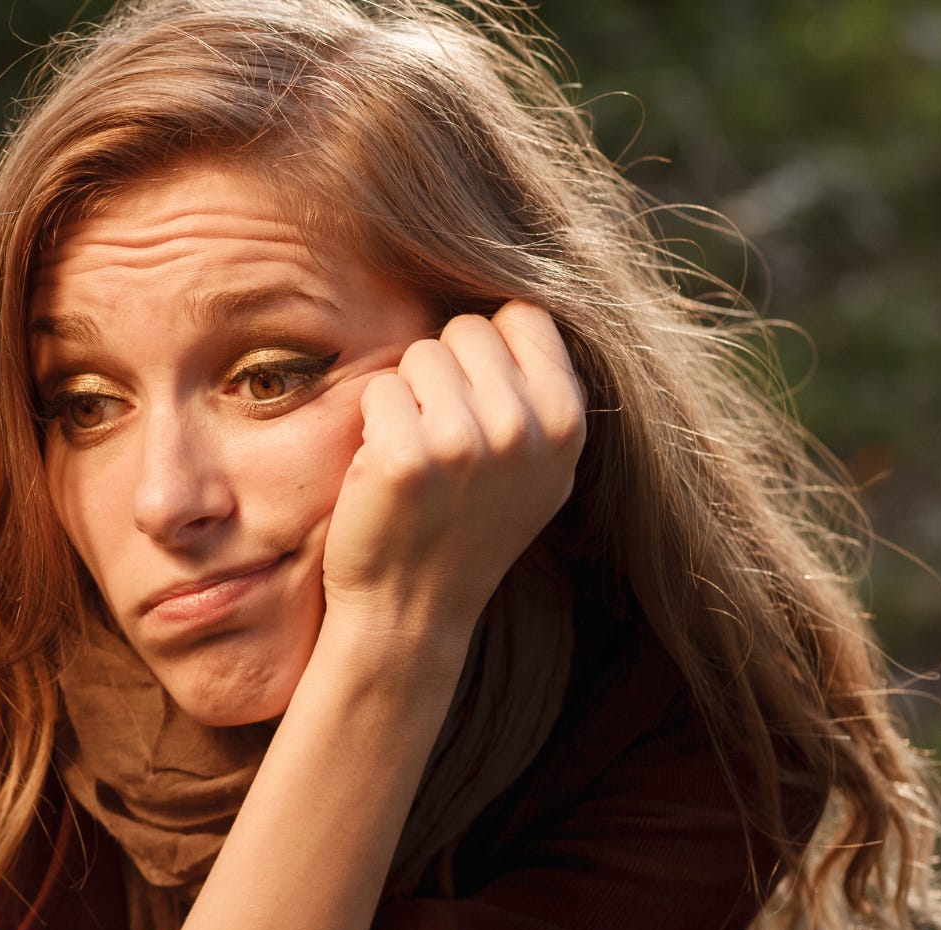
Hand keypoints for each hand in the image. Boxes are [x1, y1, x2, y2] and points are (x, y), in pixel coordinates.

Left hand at [320, 299, 585, 637]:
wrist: (413, 610)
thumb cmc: (468, 528)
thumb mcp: (540, 468)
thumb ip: (541, 393)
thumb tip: (517, 309)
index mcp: (567, 421)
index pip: (524, 314)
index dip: (488, 346)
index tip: (477, 396)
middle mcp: (525, 428)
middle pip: (466, 328)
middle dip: (444, 368)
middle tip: (441, 435)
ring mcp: (465, 442)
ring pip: (419, 353)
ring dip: (407, 395)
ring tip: (418, 454)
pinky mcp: (405, 456)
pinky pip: (380, 388)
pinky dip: (373, 421)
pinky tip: (387, 469)